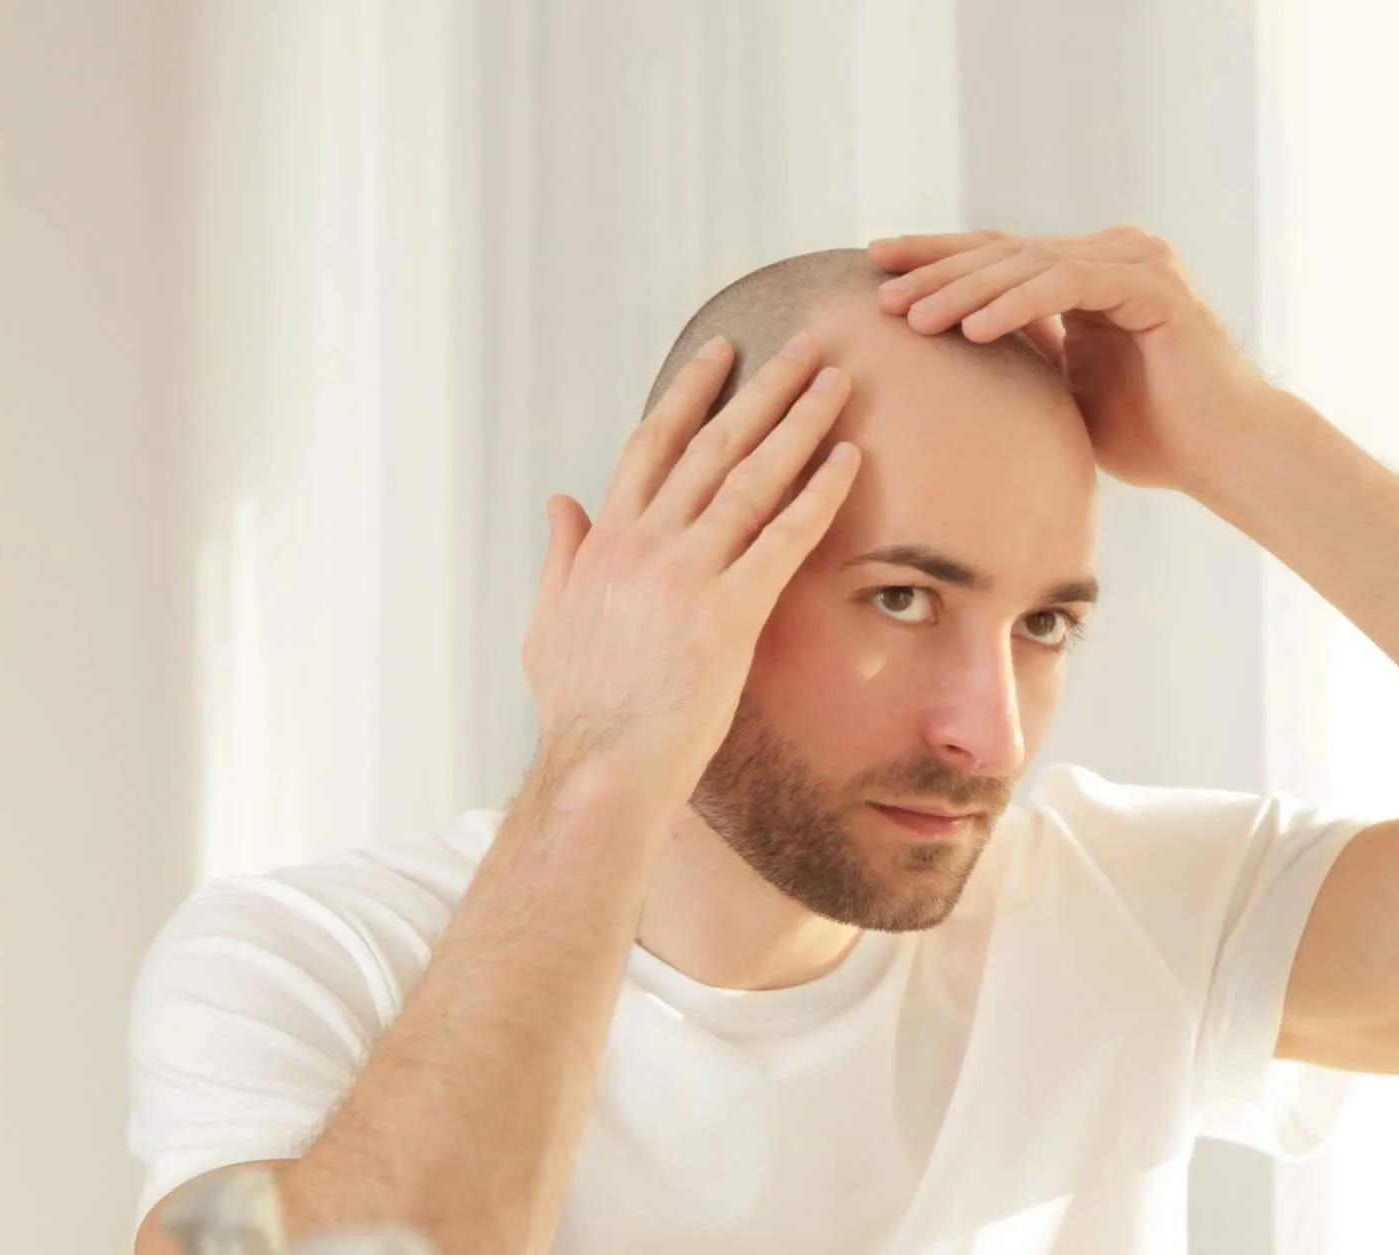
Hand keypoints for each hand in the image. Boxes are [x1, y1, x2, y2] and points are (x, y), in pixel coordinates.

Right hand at [523, 333, 858, 806]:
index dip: (692, 392)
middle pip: (714, 443)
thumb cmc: (578, 707)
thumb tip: (559, 502)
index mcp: (606, 540)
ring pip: (752, 477)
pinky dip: (817, 494)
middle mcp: (646, 542)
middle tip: (807, 343)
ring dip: (799, 422)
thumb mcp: (549, 620)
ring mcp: (687, 574)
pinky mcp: (728, 613)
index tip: (723, 351)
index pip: (654, 443)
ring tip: (839, 381)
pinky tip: (849, 459)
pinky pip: (783, 539)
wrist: (598, 766)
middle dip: (764, 387)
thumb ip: (561, 555)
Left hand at [867, 225, 1275, 493]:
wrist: (1226, 456)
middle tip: (879, 289)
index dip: (936, 261)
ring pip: (1030, 263)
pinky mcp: (1154, 287)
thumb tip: (956, 359)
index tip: (876, 270)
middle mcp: (1112, 253)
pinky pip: (1070, 286)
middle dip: (937, 269)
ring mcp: (1135, 262)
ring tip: (914, 316)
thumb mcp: (1065, 393)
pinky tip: (974, 328)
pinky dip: (1019, 304)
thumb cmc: (1153, 436)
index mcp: (1087, 271)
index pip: (999, 255)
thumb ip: (1025, 360)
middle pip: (1005, 249)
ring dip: (966, 289)